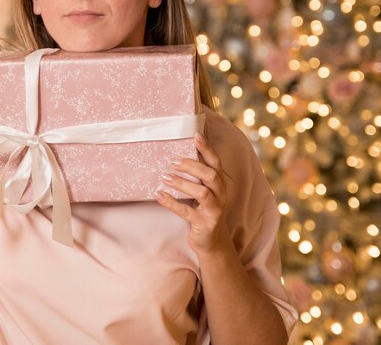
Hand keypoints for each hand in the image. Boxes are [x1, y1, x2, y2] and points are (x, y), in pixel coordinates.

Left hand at [156, 132, 230, 256]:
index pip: (216, 163)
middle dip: (192, 165)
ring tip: (164, 177)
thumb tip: (178, 155)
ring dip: (182, 182)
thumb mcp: (205, 192)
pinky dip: (172, 203)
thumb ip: (198, 176)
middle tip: (172, 161)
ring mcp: (214, 211)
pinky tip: (159, 195)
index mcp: (220, 185)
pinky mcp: (205, 225)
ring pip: (202, 192)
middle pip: (211, 175)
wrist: (213, 244)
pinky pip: (187, 212)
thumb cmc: (204, 211)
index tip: (196, 135)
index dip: (207, 149)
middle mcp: (221, 196)